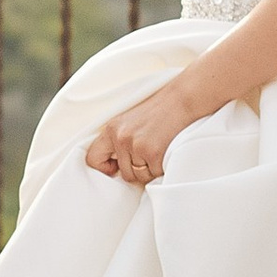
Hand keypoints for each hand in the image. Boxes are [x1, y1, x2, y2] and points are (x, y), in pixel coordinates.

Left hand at [84, 76, 206, 186]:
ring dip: (150, 170)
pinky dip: (161, 168)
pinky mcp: (153, 153)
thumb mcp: (130, 121)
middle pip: (123, 173)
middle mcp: (121, 137)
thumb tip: (113, 167)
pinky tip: (165, 152)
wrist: (182, 100)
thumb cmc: (159, 111)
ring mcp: (136, 146)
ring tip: (158, 150)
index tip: (116, 167)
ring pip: (139, 176)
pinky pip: (154, 175)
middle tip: (148, 155)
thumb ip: (119, 139)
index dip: (104, 168)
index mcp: (111, 129)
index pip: (93, 158)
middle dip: (137, 169)